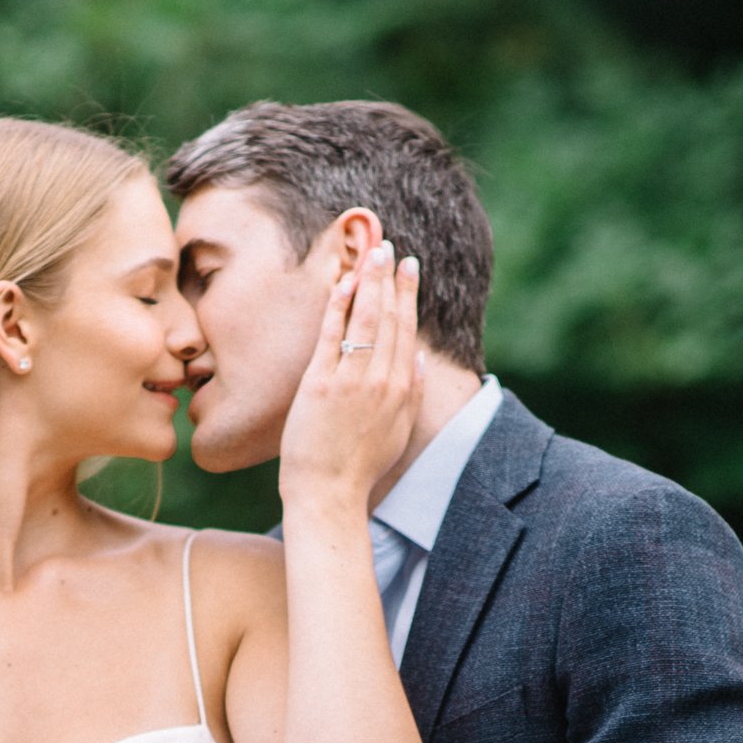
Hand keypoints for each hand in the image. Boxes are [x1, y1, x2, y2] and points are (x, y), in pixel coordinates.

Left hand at [277, 240, 422, 510]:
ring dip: (369, 283)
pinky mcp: (320, 383)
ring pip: (364, 320)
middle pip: (389, 319)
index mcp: (403, 390)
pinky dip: (338, 307)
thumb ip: (414, 393)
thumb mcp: (399, 431)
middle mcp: (381, 380)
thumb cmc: (361, 467)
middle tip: (390, 250)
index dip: (408, 296)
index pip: (408, 331)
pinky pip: (331, 335)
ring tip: (372, 254)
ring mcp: (351, 380)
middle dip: (391, 280)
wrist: (329, 492)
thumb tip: (422, 359)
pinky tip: (342, 283)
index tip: (410, 268)